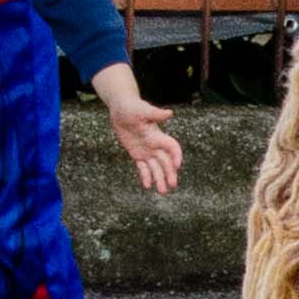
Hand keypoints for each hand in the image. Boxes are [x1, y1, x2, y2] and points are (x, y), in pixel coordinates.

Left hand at [94, 68, 181, 195]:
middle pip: (165, 162)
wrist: (121, 109)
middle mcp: (155, 145)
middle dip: (169, 173)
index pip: (172, 147)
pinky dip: (145, 176)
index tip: (177, 166)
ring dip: (159, 179)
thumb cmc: (132, 107)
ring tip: (162, 192)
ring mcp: (146, 151)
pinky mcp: (136, 154)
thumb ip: (155, 113)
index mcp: (158, 136)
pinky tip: (147, 186)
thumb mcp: (142, 110)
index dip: (176, 156)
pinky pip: (142, 167)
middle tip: (172, 185)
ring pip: (155, 168)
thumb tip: (169, 113)